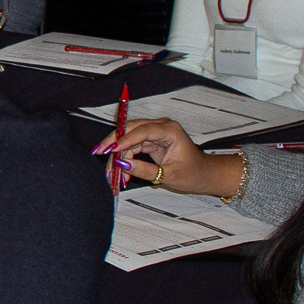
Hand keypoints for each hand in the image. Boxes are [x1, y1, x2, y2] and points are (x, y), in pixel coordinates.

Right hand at [94, 117, 242, 196]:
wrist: (203, 174)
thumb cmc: (193, 172)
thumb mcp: (169, 175)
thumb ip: (145, 170)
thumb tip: (123, 165)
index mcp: (170, 130)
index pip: (142, 131)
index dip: (124, 139)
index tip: (110, 150)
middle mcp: (160, 127)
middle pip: (130, 130)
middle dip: (114, 143)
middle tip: (100, 155)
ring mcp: (154, 133)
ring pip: (128, 139)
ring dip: (117, 154)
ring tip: (112, 173)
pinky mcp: (150, 141)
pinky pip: (131, 146)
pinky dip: (124, 158)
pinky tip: (120, 171)